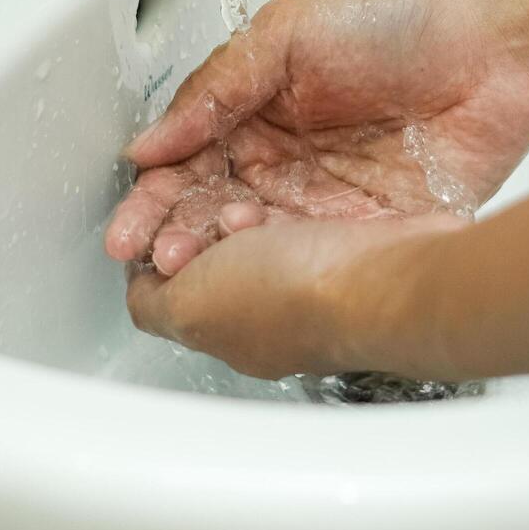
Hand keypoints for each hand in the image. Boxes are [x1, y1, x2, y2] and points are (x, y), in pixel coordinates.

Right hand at [104, 0, 528, 275]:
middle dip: (171, 234)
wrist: (500, 50)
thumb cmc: (401, 24)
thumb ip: (219, 86)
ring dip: (215, 257)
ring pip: (251, 243)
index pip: (184, 164)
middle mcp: (279, 162)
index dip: (153, 196)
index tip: (128, 225)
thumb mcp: (289, 33)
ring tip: (189, 263)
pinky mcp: (366, 230)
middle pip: (207, 210)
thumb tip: (152, 140)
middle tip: (150, 254)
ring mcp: (320, 201)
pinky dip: (279, 268)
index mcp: (251, 113)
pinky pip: (312, 258)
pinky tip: (251, 270)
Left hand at [125, 213, 469, 380]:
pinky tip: (291, 197)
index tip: (155, 230)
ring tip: (245, 210)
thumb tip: (142, 288)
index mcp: (231, 332)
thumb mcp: (192, 308)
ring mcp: (317, 279)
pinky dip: (290, 197)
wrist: (386, 280)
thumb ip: (153, 301)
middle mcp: (273, 311)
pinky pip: (308, 210)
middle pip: (216, 252)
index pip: (179, 285)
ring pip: (259, 226)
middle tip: (209, 217)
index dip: (161, 247)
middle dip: (201, 222)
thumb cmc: (294, 297)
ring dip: (241, 207)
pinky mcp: (356, 245)